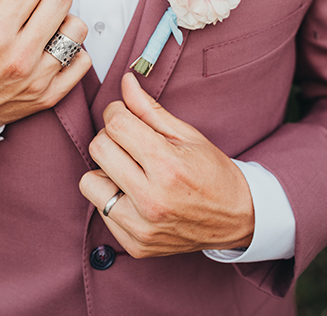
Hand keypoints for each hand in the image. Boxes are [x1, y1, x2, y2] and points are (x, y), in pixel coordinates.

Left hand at [79, 73, 253, 257]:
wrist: (237, 219)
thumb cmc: (212, 172)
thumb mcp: (185, 134)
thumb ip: (148, 108)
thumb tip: (124, 81)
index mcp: (167, 166)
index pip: (116, 124)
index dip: (116, 111)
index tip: (125, 114)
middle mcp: (152, 200)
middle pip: (99, 149)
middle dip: (111, 137)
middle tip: (130, 142)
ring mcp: (142, 226)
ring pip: (89, 182)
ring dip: (105, 170)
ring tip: (130, 170)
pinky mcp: (135, 245)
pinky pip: (100, 210)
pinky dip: (112, 197)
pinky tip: (135, 194)